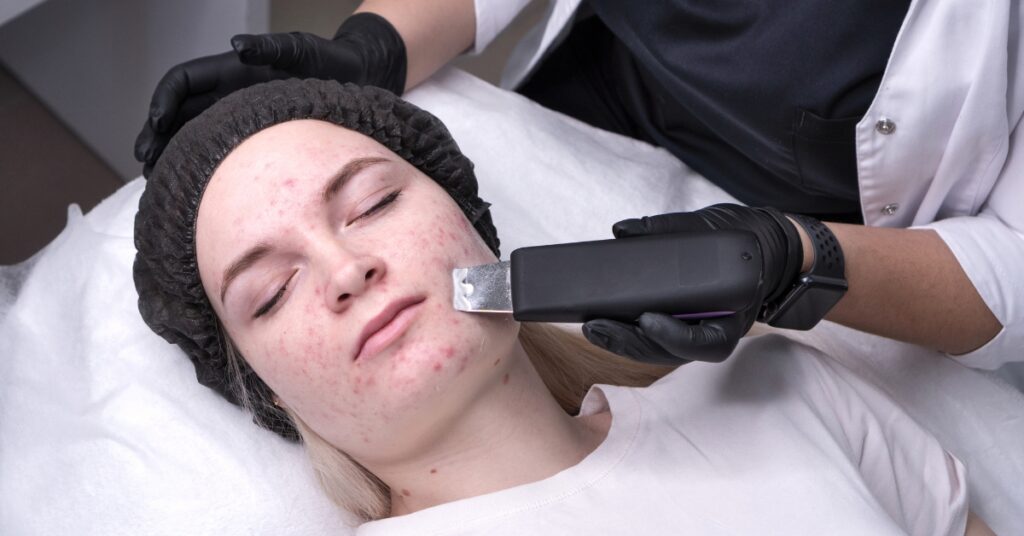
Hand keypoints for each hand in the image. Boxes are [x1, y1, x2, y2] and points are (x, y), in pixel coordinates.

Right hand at [134, 13, 405, 176]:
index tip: (156, 124)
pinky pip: (220, 153)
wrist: (359, 77)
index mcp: (232, 70)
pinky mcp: (255, 138)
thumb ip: (272, 48)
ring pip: (193, 136)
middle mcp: (229, 92)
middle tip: (146, 163)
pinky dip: (202, 168)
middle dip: (157, 136)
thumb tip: (238, 45)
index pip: (183, 81)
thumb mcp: (302, 49)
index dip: (163, 100)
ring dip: (173, 156)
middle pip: (178, 112)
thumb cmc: (332, 59)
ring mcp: (240, 116)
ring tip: (159, 183)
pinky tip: (195, 191)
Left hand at [582, 204, 803, 363]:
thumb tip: (624, 230)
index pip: (705, 341)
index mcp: (735, 312)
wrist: (760, 247)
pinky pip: (654, 340)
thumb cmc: (741, 239)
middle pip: (671, 351)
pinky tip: (603, 322)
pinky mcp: (681, 327)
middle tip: (597, 326)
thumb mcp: (711, 225)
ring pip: (658, 351)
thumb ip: (668, 228)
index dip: (673, 335)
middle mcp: (716, 330)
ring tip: (593, 326)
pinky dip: (629, 333)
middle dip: (631, 342)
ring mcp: (697, 332)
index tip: (646, 319)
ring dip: (623, 343)